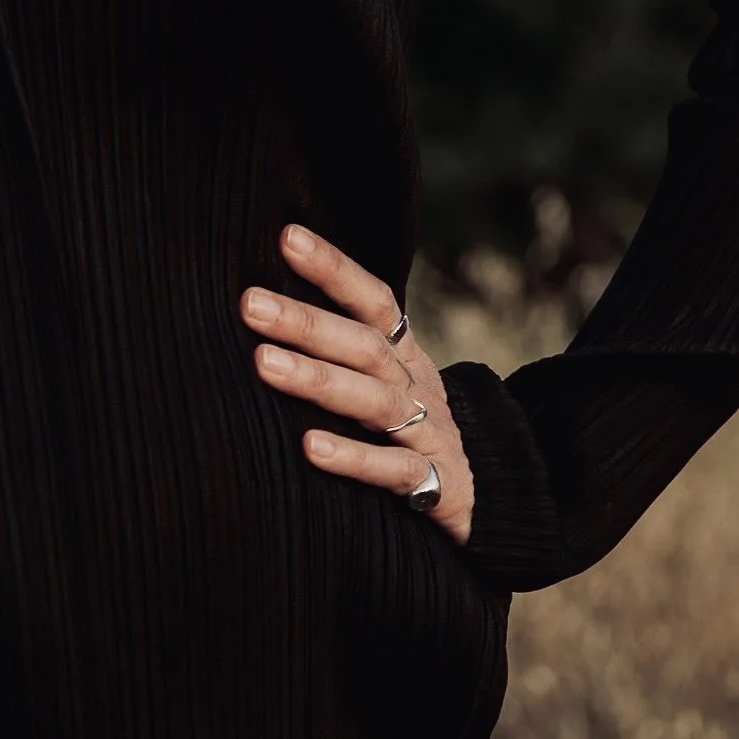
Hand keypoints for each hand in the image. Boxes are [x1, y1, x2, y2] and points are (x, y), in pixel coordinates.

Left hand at [240, 224, 473, 544]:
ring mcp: (430, 434)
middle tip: (251, 304)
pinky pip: (395, 470)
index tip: (287, 237)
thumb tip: (265, 310)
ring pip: (376, 401)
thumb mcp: (388, 384)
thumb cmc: (411, 432)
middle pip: (365, 346)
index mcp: (407, 356)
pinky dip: (354, 458)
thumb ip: (342, 352)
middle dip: (307, 322)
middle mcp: (418, 386)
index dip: (334, 268)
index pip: (374, 301)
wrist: (487, 501)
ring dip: (319, 380)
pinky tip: (310, 446)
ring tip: (264, 363)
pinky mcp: (437, 486)